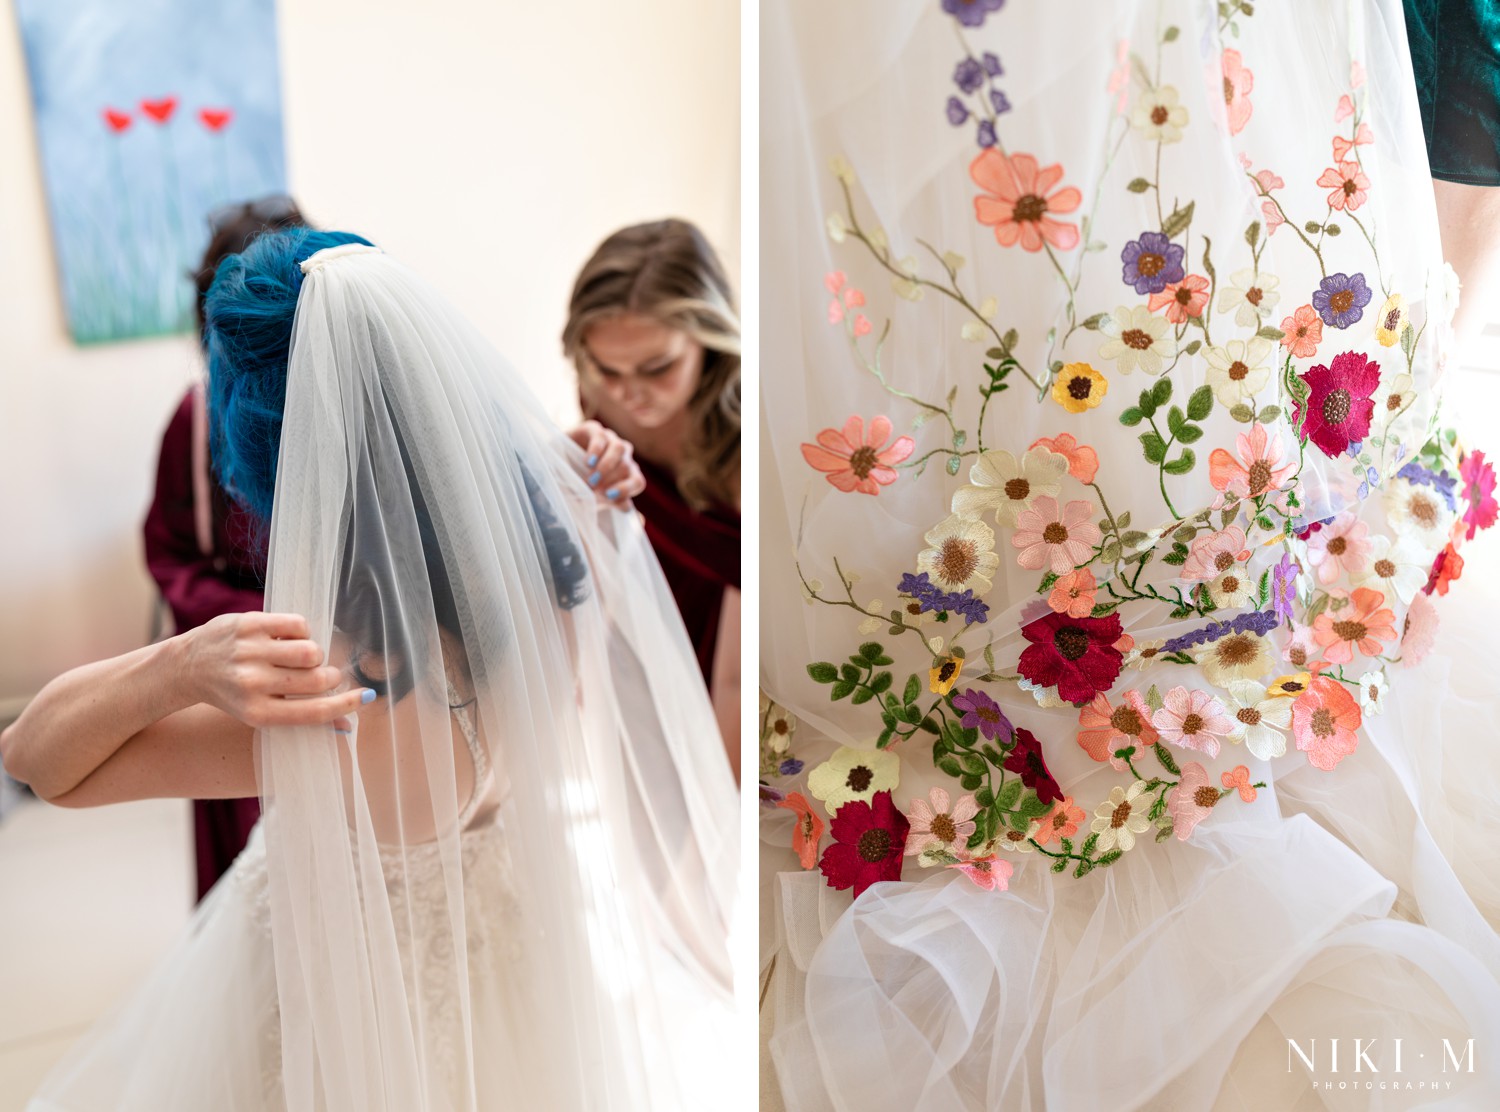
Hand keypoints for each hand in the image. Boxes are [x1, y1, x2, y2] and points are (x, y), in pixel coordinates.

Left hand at [183, 612, 369, 728]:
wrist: (188, 667)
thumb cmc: (233, 693)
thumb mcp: (262, 714)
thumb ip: (303, 717)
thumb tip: (348, 727)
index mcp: (258, 713)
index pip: (315, 712)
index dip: (346, 704)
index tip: (365, 696)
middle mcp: (253, 683)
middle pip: (318, 680)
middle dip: (330, 676)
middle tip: (324, 675)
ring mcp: (250, 652)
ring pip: (311, 651)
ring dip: (315, 654)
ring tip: (300, 657)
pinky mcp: (249, 624)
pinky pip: (299, 625)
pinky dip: (302, 632)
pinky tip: (287, 639)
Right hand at [567, 420, 645, 508]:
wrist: (554, 467)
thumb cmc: (578, 483)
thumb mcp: (594, 496)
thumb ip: (611, 500)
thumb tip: (626, 506)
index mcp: (627, 473)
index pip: (638, 481)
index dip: (626, 489)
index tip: (609, 496)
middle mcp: (623, 455)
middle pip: (627, 467)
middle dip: (610, 480)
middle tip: (592, 489)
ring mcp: (610, 440)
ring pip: (620, 449)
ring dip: (606, 466)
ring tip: (590, 478)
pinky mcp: (593, 429)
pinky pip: (601, 436)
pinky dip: (596, 450)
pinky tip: (587, 462)